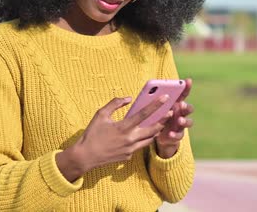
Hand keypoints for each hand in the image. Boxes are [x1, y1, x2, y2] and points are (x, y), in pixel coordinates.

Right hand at [56, 94, 171, 181]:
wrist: (85, 156)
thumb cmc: (92, 134)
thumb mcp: (101, 114)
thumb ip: (115, 104)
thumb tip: (128, 99)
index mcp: (124, 127)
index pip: (144, 114)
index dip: (156, 105)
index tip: (165, 99)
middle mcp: (130, 139)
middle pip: (153, 129)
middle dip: (163, 121)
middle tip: (170, 114)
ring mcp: (130, 149)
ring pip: (149, 140)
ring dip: (155, 132)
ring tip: (160, 124)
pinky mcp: (128, 156)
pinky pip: (138, 147)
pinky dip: (140, 140)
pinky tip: (139, 136)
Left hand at [155, 78, 193, 158]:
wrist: (158, 135)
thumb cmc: (157, 117)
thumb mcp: (156, 108)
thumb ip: (155, 101)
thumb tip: (148, 93)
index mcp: (176, 104)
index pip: (183, 94)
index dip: (186, 87)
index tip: (187, 80)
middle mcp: (181, 113)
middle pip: (188, 108)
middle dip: (186, 106)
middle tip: (181, 105)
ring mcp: (181, 125)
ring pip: (188, 122)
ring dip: (184, 120)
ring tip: (179, 120)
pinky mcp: (177, 135)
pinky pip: (179, 135)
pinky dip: (174, 134)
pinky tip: (170, 134)